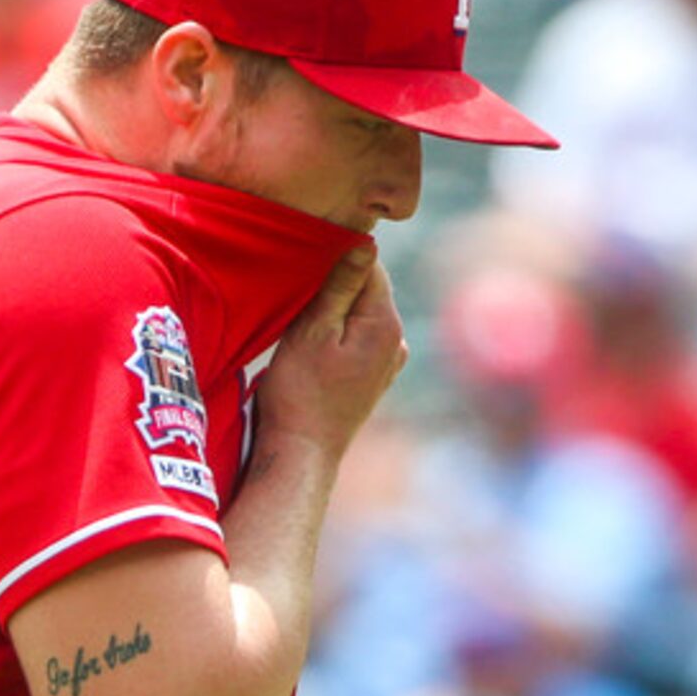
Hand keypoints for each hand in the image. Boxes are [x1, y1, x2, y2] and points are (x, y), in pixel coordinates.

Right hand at [253, 247, 405, 470]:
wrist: (303, 451)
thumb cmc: (300, 392)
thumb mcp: (313, 329)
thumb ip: (341, 286)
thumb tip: (365, 244)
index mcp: (385, 324)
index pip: (370, 265)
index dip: (336, 257)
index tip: (306, 265)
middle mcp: (396, 341)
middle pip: (367, 289)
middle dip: (336, 285)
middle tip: (299, 295)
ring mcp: (388, 362)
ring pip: (361, 315)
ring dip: (335, 311)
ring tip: (304, 324)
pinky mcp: (374, 378)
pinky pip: (358, 338)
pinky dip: (339, 333)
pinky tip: (316, 346)